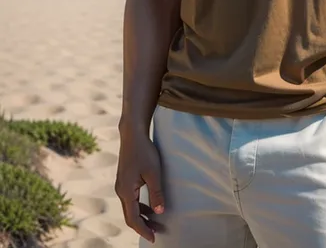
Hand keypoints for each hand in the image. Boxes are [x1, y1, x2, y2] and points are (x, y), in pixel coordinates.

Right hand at [115, 128, 165, 243]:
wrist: (132, 134)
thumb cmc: (144, 151)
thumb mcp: (153, 173)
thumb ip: (156, 194)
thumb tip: (159, 213)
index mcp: (126, 191)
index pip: (133, 218)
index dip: (143, 230)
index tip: (153, 238)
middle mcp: (120, 190)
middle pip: (129, 216)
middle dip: (142, 226)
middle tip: (156, 233)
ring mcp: (121, 185)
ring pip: (130, 208)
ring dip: (141, 217)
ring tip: (155, 222)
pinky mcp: (124, 180)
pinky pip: (130, 200)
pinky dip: (139, 207)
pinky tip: (149, 207)